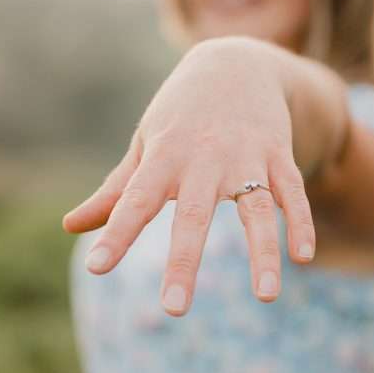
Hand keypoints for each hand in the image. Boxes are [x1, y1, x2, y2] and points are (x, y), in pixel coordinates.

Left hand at [62, 37, 315, 315]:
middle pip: (194, 215)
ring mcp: (246, 156)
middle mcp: (204, 158)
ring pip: (257, 209)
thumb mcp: (145, 145)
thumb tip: (70, 227)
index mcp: (164, 157)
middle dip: (183, 262)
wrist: (236, 62)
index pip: (135, 201)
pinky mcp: (279, 154)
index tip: (96, 267)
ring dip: (263, 253)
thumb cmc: (180, 116)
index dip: (116, 234)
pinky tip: (303, 257)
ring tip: (267, 297)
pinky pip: (293, 192)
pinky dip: (301, 223)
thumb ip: (115, 192)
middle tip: (173, 310)